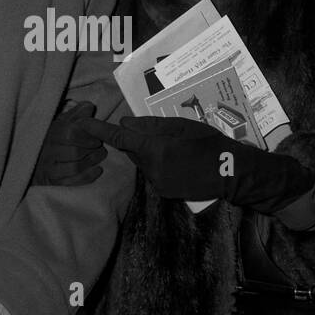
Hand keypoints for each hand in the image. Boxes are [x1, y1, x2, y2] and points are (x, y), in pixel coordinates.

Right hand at [30, 101, 106, 185]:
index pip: (70, 134)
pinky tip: (97, 170)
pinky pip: (71, 182)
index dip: (87, 136)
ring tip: (99, 156)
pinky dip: (87, 177)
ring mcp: (48, 169)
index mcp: (50, 133)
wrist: (29, 162)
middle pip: (74, 152)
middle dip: (92, 151)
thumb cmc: (51, 140)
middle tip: (100, 148)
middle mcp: (47, 151)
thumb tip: (89, 106)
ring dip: (91, 162)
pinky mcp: (51, 183)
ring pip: (74, 168)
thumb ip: (76, 115)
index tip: (96, 138)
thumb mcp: (61, 124)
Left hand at [83, 115, 312, 207]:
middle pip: (131, 150)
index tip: (83, 124)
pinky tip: (176, 159)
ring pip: (141, 162)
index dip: (100, 130)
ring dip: (147, 151)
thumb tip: (124, 122)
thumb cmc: (210, 143)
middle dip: (134, 139)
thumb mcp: (182, 126)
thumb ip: (152, 125)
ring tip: (172, 145)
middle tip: (152, 129)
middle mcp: (152, 169)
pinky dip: (156, 163)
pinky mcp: (164, 191)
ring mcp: (157, 183)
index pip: (121, 138)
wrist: (231, 173)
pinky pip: (152, 173)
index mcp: (156, 149)